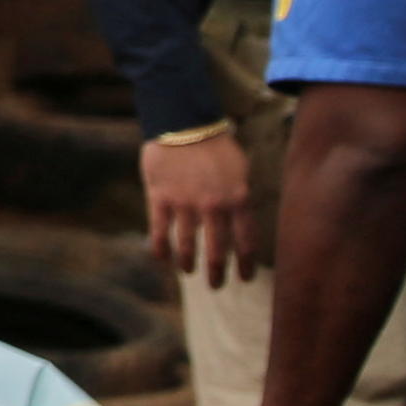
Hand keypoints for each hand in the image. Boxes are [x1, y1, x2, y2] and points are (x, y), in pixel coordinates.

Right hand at [139, 128, 258, 281]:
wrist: (183, 120)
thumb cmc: (216, 143)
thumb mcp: (241, 169)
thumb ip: (241, 197)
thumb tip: (242, 222)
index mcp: (239, 199)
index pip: (246, 242)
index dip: (245, 265)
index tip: (244, 278)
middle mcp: (214, 207)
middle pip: (216, 251)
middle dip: (216, 274)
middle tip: (216, 285)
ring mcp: (185, 204)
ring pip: (186, 245)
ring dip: (188, 263)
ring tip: (189, 271)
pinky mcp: (161, 199)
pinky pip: (160, 232)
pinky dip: (161, 250)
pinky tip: (162, 259)